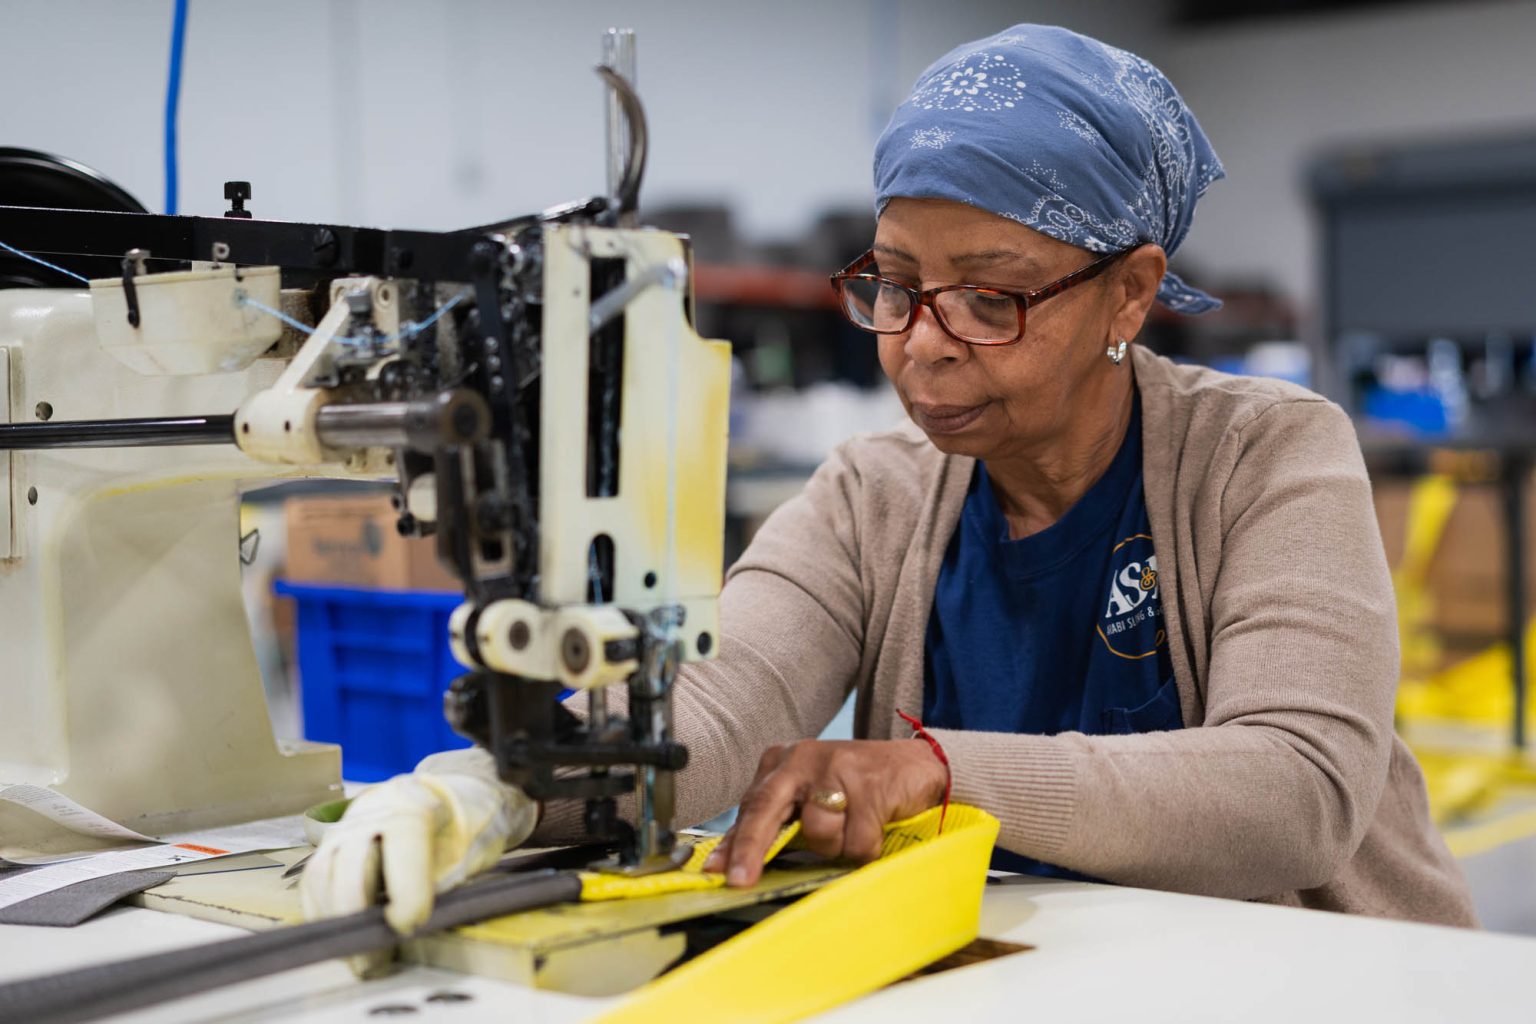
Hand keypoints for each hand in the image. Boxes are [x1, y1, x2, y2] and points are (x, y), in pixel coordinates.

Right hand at [299, 748, 536, 976]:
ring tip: (357, 956)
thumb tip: (418, 923)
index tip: (411, 926)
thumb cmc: (460, 827)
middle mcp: (372, 813)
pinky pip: (313, 881)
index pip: (403, 852)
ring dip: (335, 922)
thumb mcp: (469, 849)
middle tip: (376, 960)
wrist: (441, 796)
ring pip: (322, 876)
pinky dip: (322, 913)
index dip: (406, 896)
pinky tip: (341, 935)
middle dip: (359, 919)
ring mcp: (345, 828)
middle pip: (351, 867)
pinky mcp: (329, 844)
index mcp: (413, 809)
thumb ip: (447, 881)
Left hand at [704, 739, 947, 887]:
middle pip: (767, 808)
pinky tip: (874, 825)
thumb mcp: (808, 797)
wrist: (913, 765)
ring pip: (818, 833)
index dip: (733, 842)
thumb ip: (776, 824)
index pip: (750, 806)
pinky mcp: (869, 784)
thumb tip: (734, 861)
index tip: (717, 871)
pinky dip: (865, 847)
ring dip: (837, 846)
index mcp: (782, 762)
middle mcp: (803, 760)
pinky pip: (856, 841)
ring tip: (854, 825)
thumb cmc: (855, 786)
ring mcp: (836, 769)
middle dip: (752, 848)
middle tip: (741, 880)